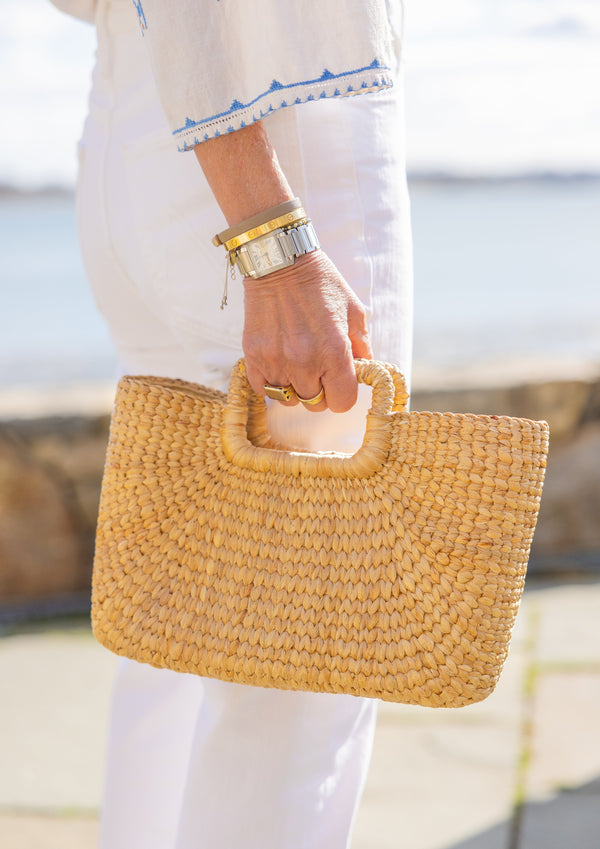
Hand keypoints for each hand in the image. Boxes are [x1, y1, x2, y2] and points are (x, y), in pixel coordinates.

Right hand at [242, 250, 372, 411]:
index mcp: (333, 352)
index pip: (342, 403)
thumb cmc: (321, 283)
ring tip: (296, 365)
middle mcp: (303, 362)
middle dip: (320, 391)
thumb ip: (362, 346)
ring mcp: (275, 361)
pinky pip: (262, 389)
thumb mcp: (353, 311)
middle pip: (314, 404)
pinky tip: (278, 364)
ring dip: (294, 388)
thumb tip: (362, 371)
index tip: (339, 382)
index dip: (343, 395)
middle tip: (318, 370)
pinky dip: (271, 382)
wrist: (280, 262)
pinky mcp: (253, 356)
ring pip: (287, 399)